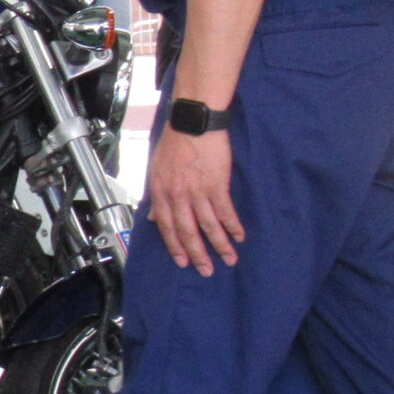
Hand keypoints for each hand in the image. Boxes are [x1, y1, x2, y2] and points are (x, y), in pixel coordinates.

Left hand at [145, 125, 242, 274]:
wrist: (192, 123)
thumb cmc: (174, 143)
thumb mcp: (156, 170)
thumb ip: (157, 197)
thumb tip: (154, 219)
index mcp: (161, 193)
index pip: (167, 227)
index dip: (175, 247)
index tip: (182, 262)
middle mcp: (177, 196)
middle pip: (188, 232)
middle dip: (198, 254)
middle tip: (206, 270)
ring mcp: (198, 191)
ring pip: (208, 225)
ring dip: (220, 245)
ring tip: (229, 258)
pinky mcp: (217, 184)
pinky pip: (225, 210)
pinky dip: (232, 225)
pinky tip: (239, 236)